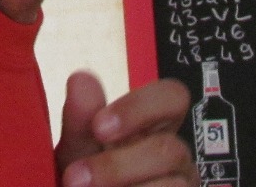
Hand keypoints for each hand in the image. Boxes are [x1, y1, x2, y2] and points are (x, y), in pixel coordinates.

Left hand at [55, 70, 196, 186]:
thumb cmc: (85, 180)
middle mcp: (174, 158)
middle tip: (75, 177)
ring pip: (171, 185)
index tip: (99, 127)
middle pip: (169, 149)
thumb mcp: (76, 151)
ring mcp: (180, 185)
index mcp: (154, 127)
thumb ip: (79, 119)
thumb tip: (80, 79)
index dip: (139, 108)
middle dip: (117, 166)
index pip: (172, 97)